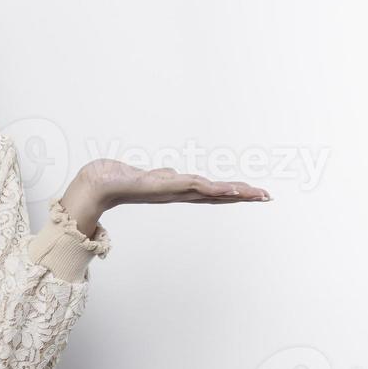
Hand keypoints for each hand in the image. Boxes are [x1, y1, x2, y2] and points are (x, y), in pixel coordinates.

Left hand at [58, 159, 270, 237]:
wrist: (100, 183)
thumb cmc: (122, 180)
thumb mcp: (150, 177)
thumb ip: (164, 177)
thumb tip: (172, 172)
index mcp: (178, 191)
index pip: (212, 194)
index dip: (234, 194)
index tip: (256, 193)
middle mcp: (179, 193)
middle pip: (218, 196)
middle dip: (243, 196)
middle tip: (267, 196)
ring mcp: (173, 190)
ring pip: (210, 192)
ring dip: (234, 192)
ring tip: (255, 193)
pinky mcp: (164, 185)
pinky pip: (193, 186)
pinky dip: (211, 188)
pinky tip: (226, 189)